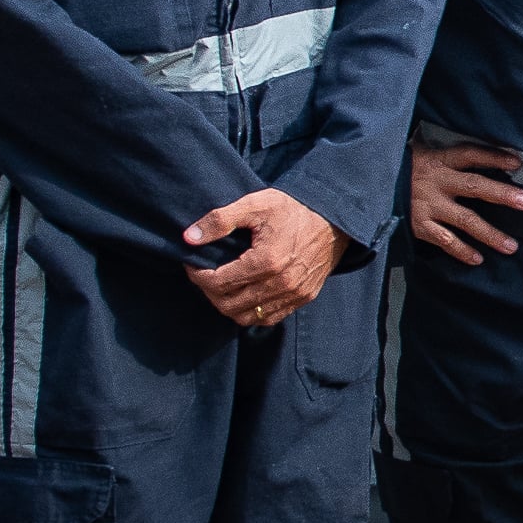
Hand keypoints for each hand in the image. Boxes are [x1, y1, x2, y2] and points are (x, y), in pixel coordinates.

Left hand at [183, 189, 346, 327]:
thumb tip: (188, 238)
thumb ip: (219, 220)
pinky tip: (246, 294)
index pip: (217, 283)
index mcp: (266, 261)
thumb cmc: (292, 208)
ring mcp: (294, 293)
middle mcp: (281, 283)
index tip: (193, 263)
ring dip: (228, 305)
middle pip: (228, 305)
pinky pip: (268, 318)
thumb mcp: (254, 204)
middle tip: (206, 275)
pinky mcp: (304, 297)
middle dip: (209, 292)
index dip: (197, 275)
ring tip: (223, 286)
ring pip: (246, 317)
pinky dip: (251, 312)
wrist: (334, 216)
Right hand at [407, 142, 522, 265]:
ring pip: (465, 220)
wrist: (370, 185)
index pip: (471, 156)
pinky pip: (445, 240)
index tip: (517, 164)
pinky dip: (461, 251)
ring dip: (490, 234)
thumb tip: (488, 150)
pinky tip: (479, 259)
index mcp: (439, 160)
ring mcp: (428, 205)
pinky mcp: (419, 225)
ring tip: (511, 246)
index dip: (494, 158)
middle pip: (475, 187)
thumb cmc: (406, 168)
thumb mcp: (425, 153)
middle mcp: (437, 182)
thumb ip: (451, 156)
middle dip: (502, 195)